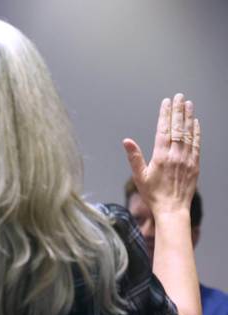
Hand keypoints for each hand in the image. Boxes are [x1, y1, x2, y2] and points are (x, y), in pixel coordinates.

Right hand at [122, 93, 200, 218]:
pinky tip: (195, 123)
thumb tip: (126, 140)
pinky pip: (196, 144)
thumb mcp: (139, 177)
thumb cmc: (153, 195)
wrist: (172, 209)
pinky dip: (196, 132)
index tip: (166, 102)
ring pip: (188, 133)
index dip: (165, 114)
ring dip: (188, 117)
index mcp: (161, 156)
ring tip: (188, 104)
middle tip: (179, 96)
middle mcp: (176, 155)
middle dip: (178, 111)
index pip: (163, 130)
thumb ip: (134, 157)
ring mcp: (187, 159)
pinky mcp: (195, 164)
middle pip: (178, 128)